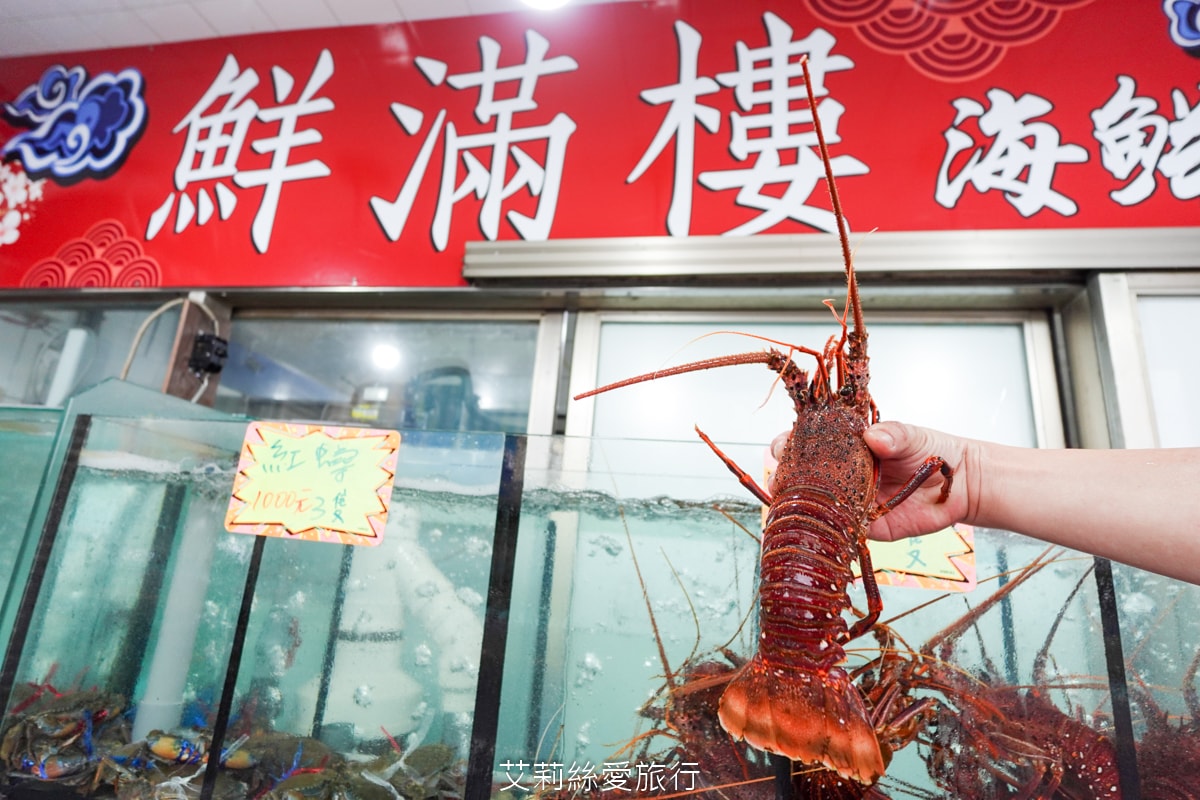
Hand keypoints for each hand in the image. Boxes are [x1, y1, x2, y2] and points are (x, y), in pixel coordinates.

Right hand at [767, 421, 976, 541]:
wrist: (960, 485)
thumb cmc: (933, 451)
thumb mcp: (913, 436)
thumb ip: (894, 435)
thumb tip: (873, 436)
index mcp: (845, 445)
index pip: (806, 442)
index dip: (788, 443)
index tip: (784, 446)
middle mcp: (840, 473)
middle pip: (800, 475)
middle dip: (785, 477)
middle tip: (784, 479)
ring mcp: (848, 500)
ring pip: (813, 505)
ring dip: (800, 507)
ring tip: (794, 505)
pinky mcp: (862, 526)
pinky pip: (839, 530)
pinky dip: (827, 531)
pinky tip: (819, 528)